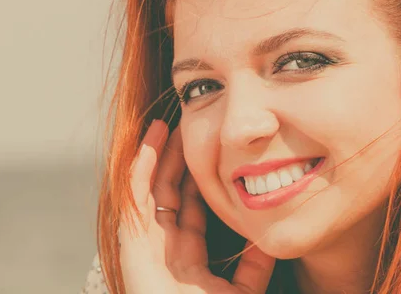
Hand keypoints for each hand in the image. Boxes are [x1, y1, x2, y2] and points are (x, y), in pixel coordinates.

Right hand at [119, 119, 275, 293]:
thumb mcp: (241, 292)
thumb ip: (253, 268)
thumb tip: (269, 240)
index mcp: (185, 257)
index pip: (189, 208)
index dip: (196, 179)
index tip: (209, 151)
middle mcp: (161, 246)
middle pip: (167, 191)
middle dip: (176, 159)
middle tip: (187, 127)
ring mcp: (144, 242)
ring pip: (149, 187)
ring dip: (157, 154)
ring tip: (168, 124)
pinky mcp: (132, 240)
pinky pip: (135, 193)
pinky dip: (141, 162)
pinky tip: (153, 136)